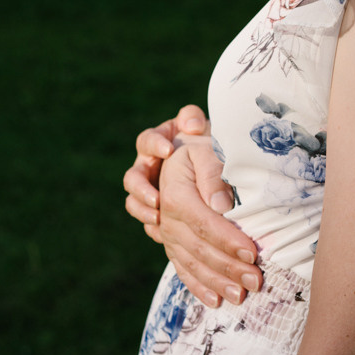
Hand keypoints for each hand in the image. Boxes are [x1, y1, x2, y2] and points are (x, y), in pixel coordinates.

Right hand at [124, 103, 213, 240]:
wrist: (221, 166)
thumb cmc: (210, 141)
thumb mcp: (203, 128)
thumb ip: (195, 120)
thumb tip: (192, 126)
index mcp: (157, 143)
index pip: (146, 140)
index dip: (154, 145)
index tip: (169, 150)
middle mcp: (148, 167)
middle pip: (133, 177)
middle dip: (141, 188)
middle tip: (157, 197)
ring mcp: (150, 191)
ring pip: (134, 201)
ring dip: (143, 210)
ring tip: (158, 217)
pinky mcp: (158, 211)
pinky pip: (147, 221)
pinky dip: (153, 228)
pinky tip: (164, 234)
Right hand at [159, 145, 262, 308]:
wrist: (181, 152)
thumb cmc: (200, 148)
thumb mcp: (206, 149)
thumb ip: (213, 172)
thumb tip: (221, 205)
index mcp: (175, 192)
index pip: (203, 223)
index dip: (227, 240)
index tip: (253, 253)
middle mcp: (167, 217)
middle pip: (198, 248)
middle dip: (228, 267)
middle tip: (256, 281)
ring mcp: (167, 233)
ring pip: (190, 263)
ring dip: (216, 282)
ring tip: (240, 297)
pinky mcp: (171, 243)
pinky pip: (182, 268)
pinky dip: (198, 286)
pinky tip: (215, 300)